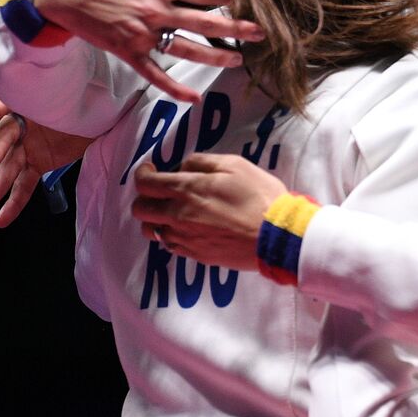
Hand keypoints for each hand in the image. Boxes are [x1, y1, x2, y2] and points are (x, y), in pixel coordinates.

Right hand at [0, 95, 91, 227]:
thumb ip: (28, 95)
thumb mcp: (50, 92)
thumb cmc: (71, 96)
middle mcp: (19, 131)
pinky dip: (15, 202)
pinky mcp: (40, 165)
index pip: (4, 111)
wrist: (98, 109)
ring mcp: (29, 150)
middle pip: (5, 143)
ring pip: (11, 169)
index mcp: (19, 110)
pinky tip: (2, 218)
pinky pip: (24, 185)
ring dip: (1, 185)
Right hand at [32, 0, 264, 103]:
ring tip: (237, 60)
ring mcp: (143, 34)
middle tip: (259, 33)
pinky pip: (155, 74)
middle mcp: (157, 10)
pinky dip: (174, 89)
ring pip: (187, 49)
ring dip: (215, 56)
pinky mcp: (128, 51)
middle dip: (236, 28)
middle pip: (206, 22)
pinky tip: (194, 98)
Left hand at [131, 153, 288, 267]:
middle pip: (141, 209)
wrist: (276, 236)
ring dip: (156, 219)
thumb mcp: (236, 165)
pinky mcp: (195, 254)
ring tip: (173, 213)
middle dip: (145, 197)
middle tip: (160, 192)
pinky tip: (189, 229)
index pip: (145, 183)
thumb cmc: (260, 196)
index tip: (151, 170)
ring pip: (151, 231)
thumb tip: (183, 166)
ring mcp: (184, 238)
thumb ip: (203, 161)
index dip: (143, 174)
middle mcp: (178, 215)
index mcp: (187, 189)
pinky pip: (169, 246)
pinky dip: (172, 235)